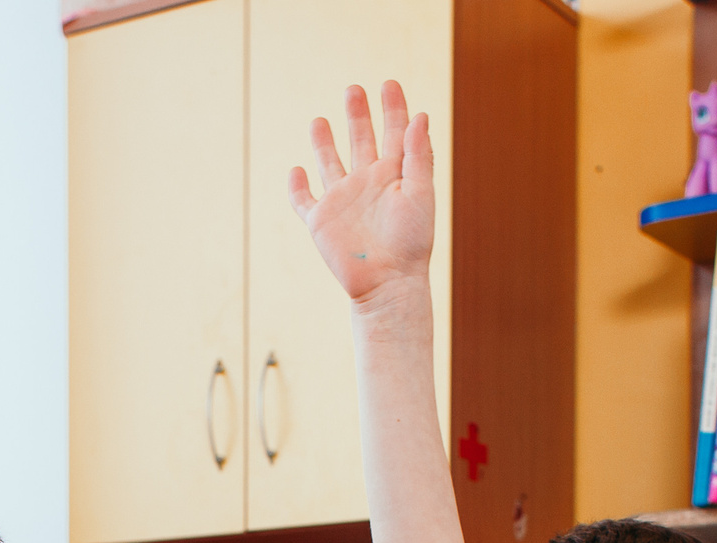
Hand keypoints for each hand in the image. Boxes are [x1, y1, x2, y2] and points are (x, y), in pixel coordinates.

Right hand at [286, 81, 434, 306]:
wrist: (388, 285)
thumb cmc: (412, 244)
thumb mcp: (420, 194)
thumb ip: (418, 155)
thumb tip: (421, 116)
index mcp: (394, 175)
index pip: (394, 133)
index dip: (393, 107)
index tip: (389, 84)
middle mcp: (367, 183)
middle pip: (360, 140)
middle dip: (357, 114)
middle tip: (353, 89)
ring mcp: (342, 201)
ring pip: (329, 163)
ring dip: (323, 142)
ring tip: (319, 120)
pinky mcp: (320, 221)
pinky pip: (303, 200)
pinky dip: (297, 186)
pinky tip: (296, 171)